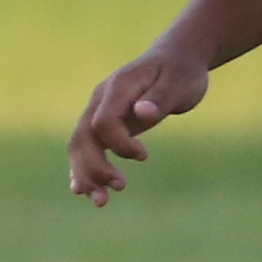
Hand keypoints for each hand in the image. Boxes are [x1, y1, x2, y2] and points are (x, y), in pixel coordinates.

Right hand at [68, 45, 211, 202]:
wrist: (175, 59)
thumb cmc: (181, 72)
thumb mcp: (181, 83)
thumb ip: (160, 98)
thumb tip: (143, 113)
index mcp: (118, 87)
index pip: (102, 122)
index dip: (119, 144)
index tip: (144, 157)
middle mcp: (101, 99)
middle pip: (83, 137)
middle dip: (94, 167)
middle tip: (120, 187)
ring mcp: (99, 110)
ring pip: (80, 146)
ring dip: (86, 174)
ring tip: (101, 202)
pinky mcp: (104, 123)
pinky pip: (86, 148)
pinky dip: (84, 169)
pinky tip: (85, 191)